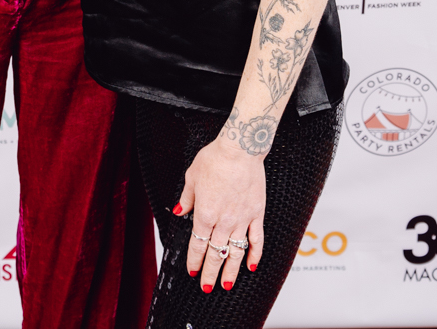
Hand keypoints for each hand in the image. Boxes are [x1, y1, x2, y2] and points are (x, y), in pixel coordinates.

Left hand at [176, 135, 265, 292]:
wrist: (240, 150)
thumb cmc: (215, 159)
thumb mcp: (191, 177)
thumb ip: (187, 199)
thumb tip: (180, 211)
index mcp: (204, 214)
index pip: (198, 245)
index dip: (195, 261)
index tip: (192, 272)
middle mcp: (223, 221)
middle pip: (215, 253)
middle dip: (209, 272)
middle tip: (207, 287)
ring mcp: (241, 219)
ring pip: (235, 251)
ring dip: (231, 270)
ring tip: (227, 285)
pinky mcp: (256, 214)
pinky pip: (256, 239)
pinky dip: (254, 254)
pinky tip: (251, 266)